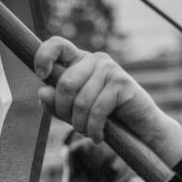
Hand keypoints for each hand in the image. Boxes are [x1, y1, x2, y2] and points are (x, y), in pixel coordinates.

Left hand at [34, 37, 181, 166]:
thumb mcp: (74, 113)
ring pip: (80, 101)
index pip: (57, 45)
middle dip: (64, 111)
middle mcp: (95, 60)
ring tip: (89, 133)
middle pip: (65, 83)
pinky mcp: (122, 83)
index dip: (44, 56)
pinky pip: (97, 110)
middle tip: (74, 125)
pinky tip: (99, 137)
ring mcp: (110, 69)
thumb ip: (56, 104)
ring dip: (80, 125)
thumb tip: (43, 92)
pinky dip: (94, 129)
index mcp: (80, 61)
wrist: (140, 129)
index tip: (41, 75)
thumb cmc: (105, 119)